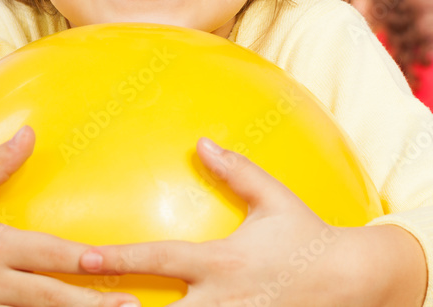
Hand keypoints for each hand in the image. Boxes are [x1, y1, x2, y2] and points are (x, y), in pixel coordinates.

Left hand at [79, 138, 427, 305]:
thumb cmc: (308, 236)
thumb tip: (200, 143)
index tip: (83, 257)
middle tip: (76, 306)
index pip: (160, 259)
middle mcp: (223, 300)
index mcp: (222, 261)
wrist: (355, 282)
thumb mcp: (274, 200)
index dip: (119, 260)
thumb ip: (236, 171)